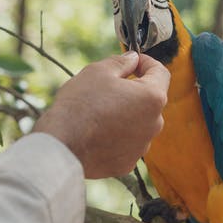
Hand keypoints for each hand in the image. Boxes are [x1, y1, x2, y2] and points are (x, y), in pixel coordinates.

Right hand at [33, 52, 169, 177]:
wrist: (62, 145)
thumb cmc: (81, 105)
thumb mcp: (98, 71)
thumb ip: (121, 62)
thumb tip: (133, 59)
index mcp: (152, 98)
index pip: (161, 73)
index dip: (146, 63)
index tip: (133, 62)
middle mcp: (154, 124)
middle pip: (149, 100)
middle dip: (134, 90)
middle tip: (109, 87)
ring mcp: (142, 147)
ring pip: (138, 123)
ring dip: (126, 114)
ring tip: (99, 112)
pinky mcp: (127, 163)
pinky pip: (126, 143)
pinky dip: (116, 136)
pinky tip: (96, 133)